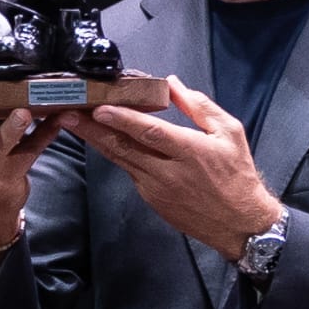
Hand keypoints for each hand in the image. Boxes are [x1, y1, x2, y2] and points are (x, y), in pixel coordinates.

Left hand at [68, 75, 280, 259]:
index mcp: (190, 152)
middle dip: (93, 129)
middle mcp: (168, 172)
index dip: (123, 120)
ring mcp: (157, 189)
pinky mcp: (152, 200)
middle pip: (123, 147)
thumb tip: (173, 84)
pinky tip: (102, 141)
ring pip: (120, 160)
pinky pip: (131, 172)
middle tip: (68, 113)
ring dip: (96, 141)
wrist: (240, 224)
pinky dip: (116, 155)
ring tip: (74, 123)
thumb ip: (199, 107)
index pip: (149, 133)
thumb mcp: (230, 133)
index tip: (99, 108)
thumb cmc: (237, 175)